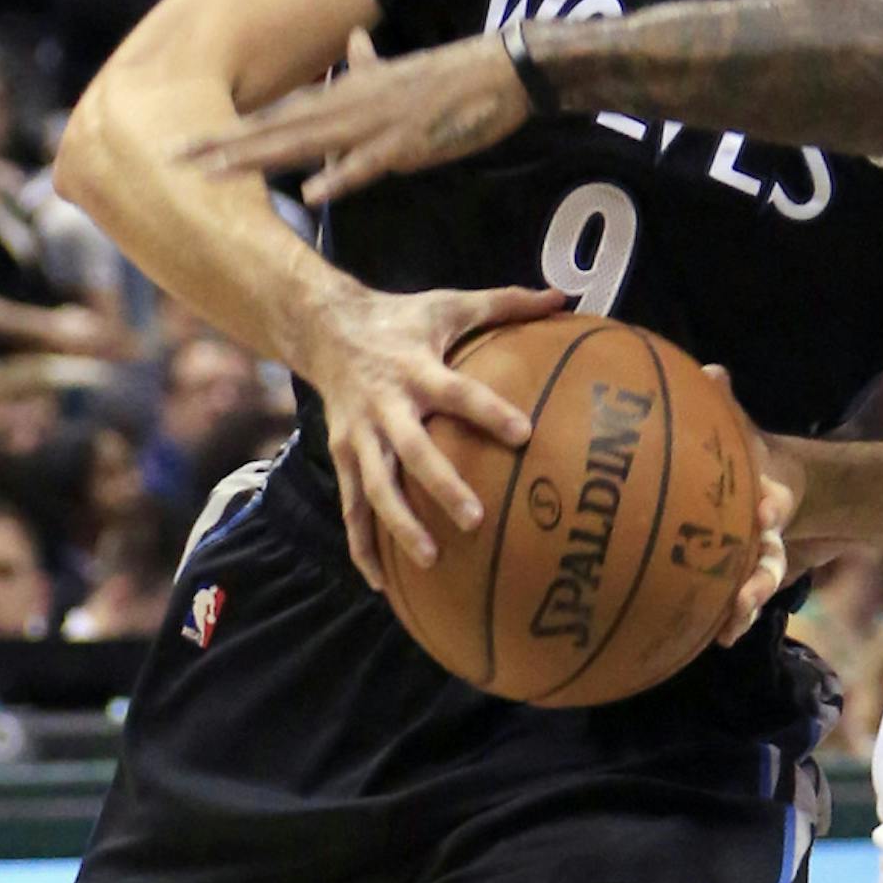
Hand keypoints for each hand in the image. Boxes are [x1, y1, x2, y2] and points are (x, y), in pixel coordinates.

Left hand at [180, 28, 530, 199]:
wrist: (500, 70)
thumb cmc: (450, 78)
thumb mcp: (398, 71)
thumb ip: (367, 64)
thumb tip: (353, 45)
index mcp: (341, 97)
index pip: (273, 117)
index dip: (228, 131)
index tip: (185, 143)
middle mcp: (345, 108)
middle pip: (273, 132)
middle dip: (222, 148)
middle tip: (172, 160)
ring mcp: (372, 126)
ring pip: (305, 146)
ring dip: (259, 160)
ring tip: (214, 174)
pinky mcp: (406, 144)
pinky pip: (366, 166)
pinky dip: (338, 178)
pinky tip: (309, 195)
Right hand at [310, 276, 566, 588]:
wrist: (322, 327)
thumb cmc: (400, 320)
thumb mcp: (448, 304)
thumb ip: (505, 303)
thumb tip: (560, 298)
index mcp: (415, 369)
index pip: (458, 391)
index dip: (489, 411)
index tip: (524, 433)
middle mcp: (384, 407)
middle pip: (412, 451)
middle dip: (440, 485)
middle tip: (475, 520)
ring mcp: (359, 437)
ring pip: (376, 489)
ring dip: (400, 525)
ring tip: (430, 560)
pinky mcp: (344, 458)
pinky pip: (352, 508)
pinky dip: (364, 547)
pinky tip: (383, 584)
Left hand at [701, 367, 807, 647]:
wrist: (764, 491)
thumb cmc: (742, 457)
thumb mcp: (736, 430)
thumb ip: (725, 405)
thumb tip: (713, 370)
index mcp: (764, 494)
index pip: (773, 497)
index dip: (773, 503)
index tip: (770, 508)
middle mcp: (765, 532)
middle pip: (770, 554)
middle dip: (762, 573)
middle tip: (749, 590)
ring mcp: (754, 560)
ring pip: (755, 585)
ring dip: (747, 604)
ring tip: (735, 619)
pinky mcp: (739, 582)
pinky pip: (735, 606)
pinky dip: (731, 622)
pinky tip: (718, 638)